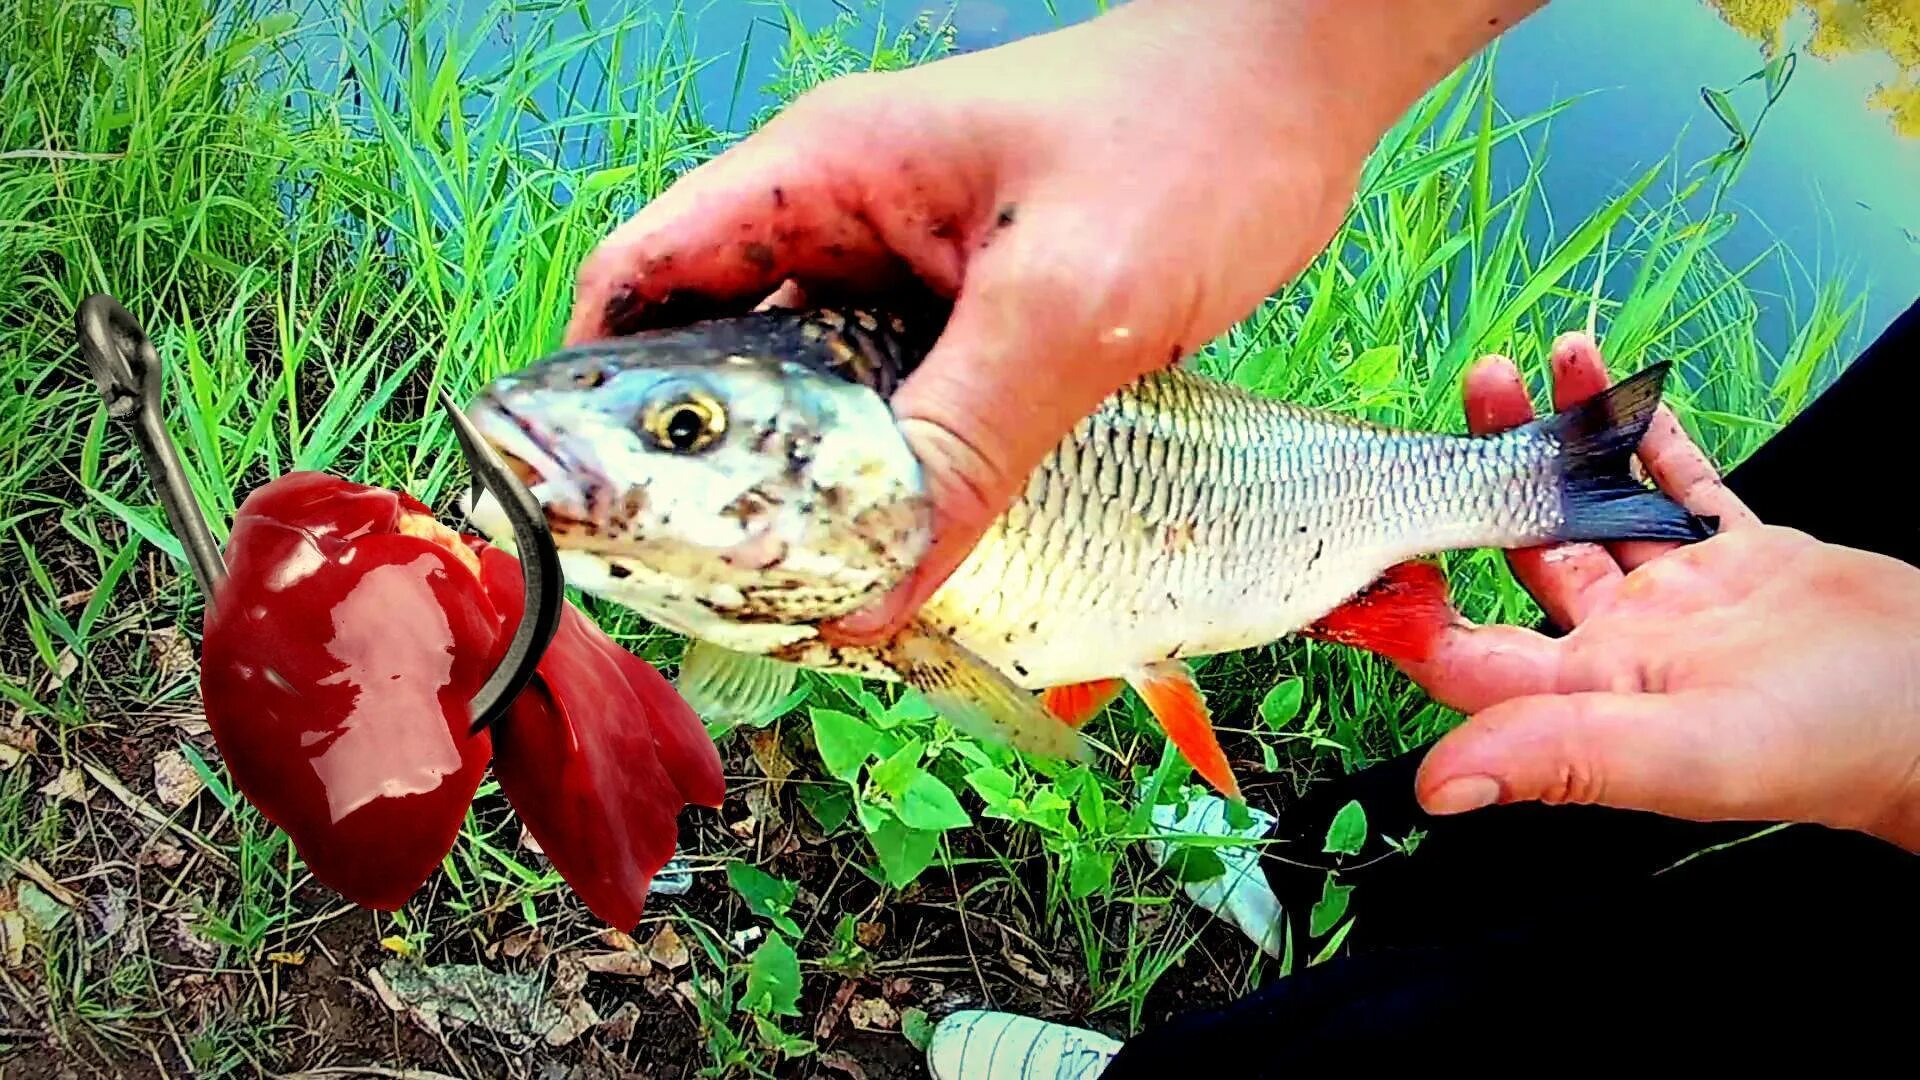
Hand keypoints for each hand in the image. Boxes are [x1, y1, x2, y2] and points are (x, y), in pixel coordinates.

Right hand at [560, 0, 1540, 643]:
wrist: (1298, 96)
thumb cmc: (1188, 145)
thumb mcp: (1066, 304)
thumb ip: (964, 444)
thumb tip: (872, 592)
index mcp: (817, 179)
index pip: (640, 280)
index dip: (602, 399)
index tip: (619, 516)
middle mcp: (840, 222)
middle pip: (717, 357)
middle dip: (723, 472)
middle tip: (736, 588)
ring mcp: (905, 265)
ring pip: (815, 392)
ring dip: (818, 484)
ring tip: (819, 589)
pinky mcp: (971, 308)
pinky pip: (901, 402)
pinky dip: (897, 472)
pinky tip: (916, 545)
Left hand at [1400, 333, 1919, 850]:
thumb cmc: (1826, 747)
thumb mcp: (1682, 752)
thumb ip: (1559, 757)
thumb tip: (1436, 789)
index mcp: (1586, 693)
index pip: (1463, 652)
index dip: (1405, 608)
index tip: (1355, 543)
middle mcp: (1618, 644)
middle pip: (1515, 552)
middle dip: (1474, 480)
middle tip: (1442, 411)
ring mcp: (1678, 597)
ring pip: (1588, 505)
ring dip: (1550, 439)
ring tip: (1515, 366)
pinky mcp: (1741, 557)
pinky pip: (1674, 482)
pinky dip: (1639, 431)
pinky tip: (1603, 374)